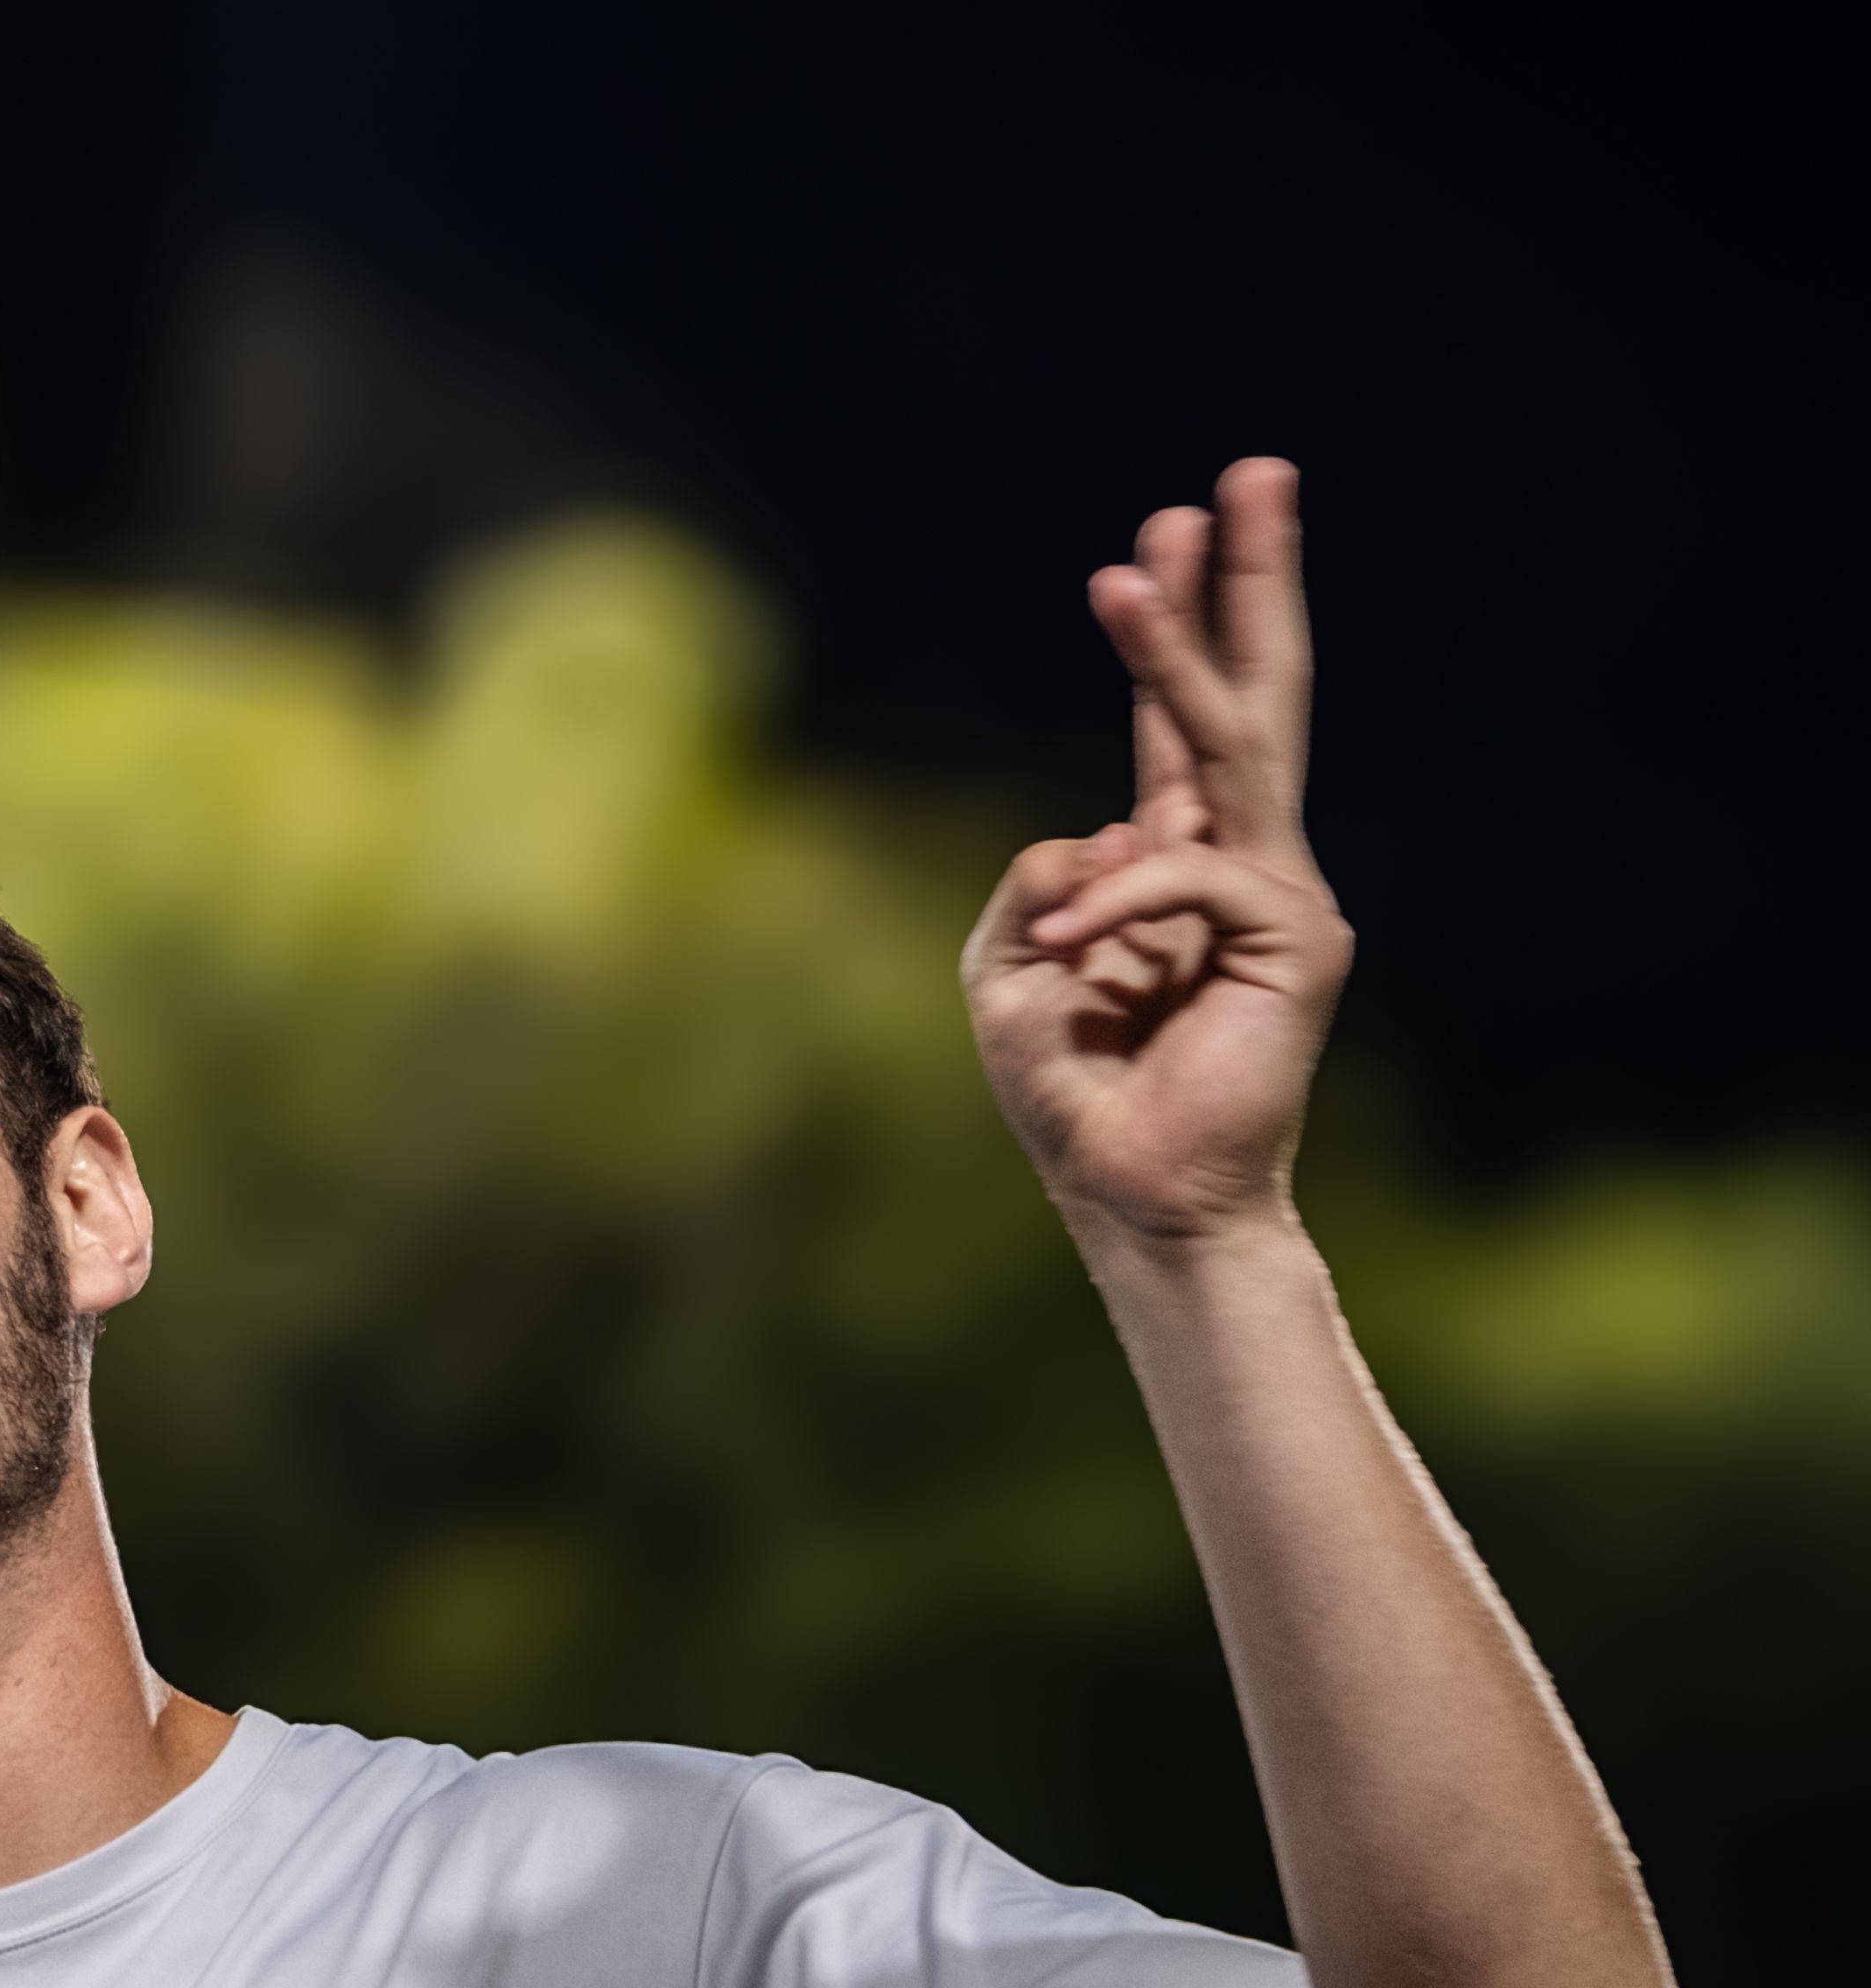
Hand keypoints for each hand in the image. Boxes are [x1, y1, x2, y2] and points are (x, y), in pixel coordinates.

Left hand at [962, 458, 1353, 1247]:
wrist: (1138, 1198)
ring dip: (1174, 656)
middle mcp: (1240, 866)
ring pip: (1234, 747)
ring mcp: (1280, 897)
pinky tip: (1069, 955)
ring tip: (1124, 573)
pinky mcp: (1298, 940)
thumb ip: (1027, 894)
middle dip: (1244, 584)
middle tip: (1248, 472)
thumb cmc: (1078, 1100)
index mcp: (1175, 869)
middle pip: (1252, 697)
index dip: (1172, 635)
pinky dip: (1120, 904)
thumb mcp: (1007, 984)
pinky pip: (1193, 875)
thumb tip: (1083, 831)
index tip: (1161, 536)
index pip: (1181, 729)